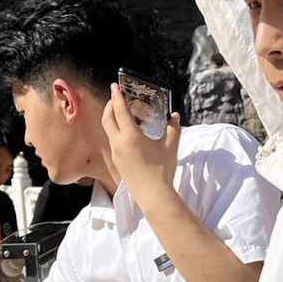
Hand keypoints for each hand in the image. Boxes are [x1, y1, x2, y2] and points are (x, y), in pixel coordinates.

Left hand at [101, 83, 180, 210]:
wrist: (153, 195)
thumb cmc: (162, 170)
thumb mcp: (170, 146)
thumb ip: (173, 128)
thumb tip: (175, 116)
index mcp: (130, 136)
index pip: (119, 110)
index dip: (117, 96)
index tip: (115, 85)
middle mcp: (119, 142)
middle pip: (107, 118)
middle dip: (110, 105)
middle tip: (118, 98)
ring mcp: (116, 153)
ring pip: (108, 130)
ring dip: (113, 119)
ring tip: (125, 115)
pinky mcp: (117, 162)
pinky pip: (113, 140)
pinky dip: (116, 131)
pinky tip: (128, 134)